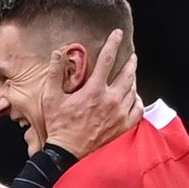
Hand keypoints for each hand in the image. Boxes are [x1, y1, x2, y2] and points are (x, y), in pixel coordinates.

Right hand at [42, 29, 142, 157]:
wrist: (68, 153)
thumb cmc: (59, 125)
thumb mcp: (51, 98)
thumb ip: (54, 74)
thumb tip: (57, 53)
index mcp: (94, 90)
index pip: (107, 59)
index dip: (113, 43)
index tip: (117, 34)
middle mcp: (111, 100)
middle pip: (127, 73)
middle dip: (130, 62)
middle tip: (131, 56)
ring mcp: (119, 114)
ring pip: (133, 90)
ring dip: (133, 79)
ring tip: (131, 74)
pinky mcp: (123, 126)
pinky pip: (137, 109)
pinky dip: (137, 100)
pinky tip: (134, 97)